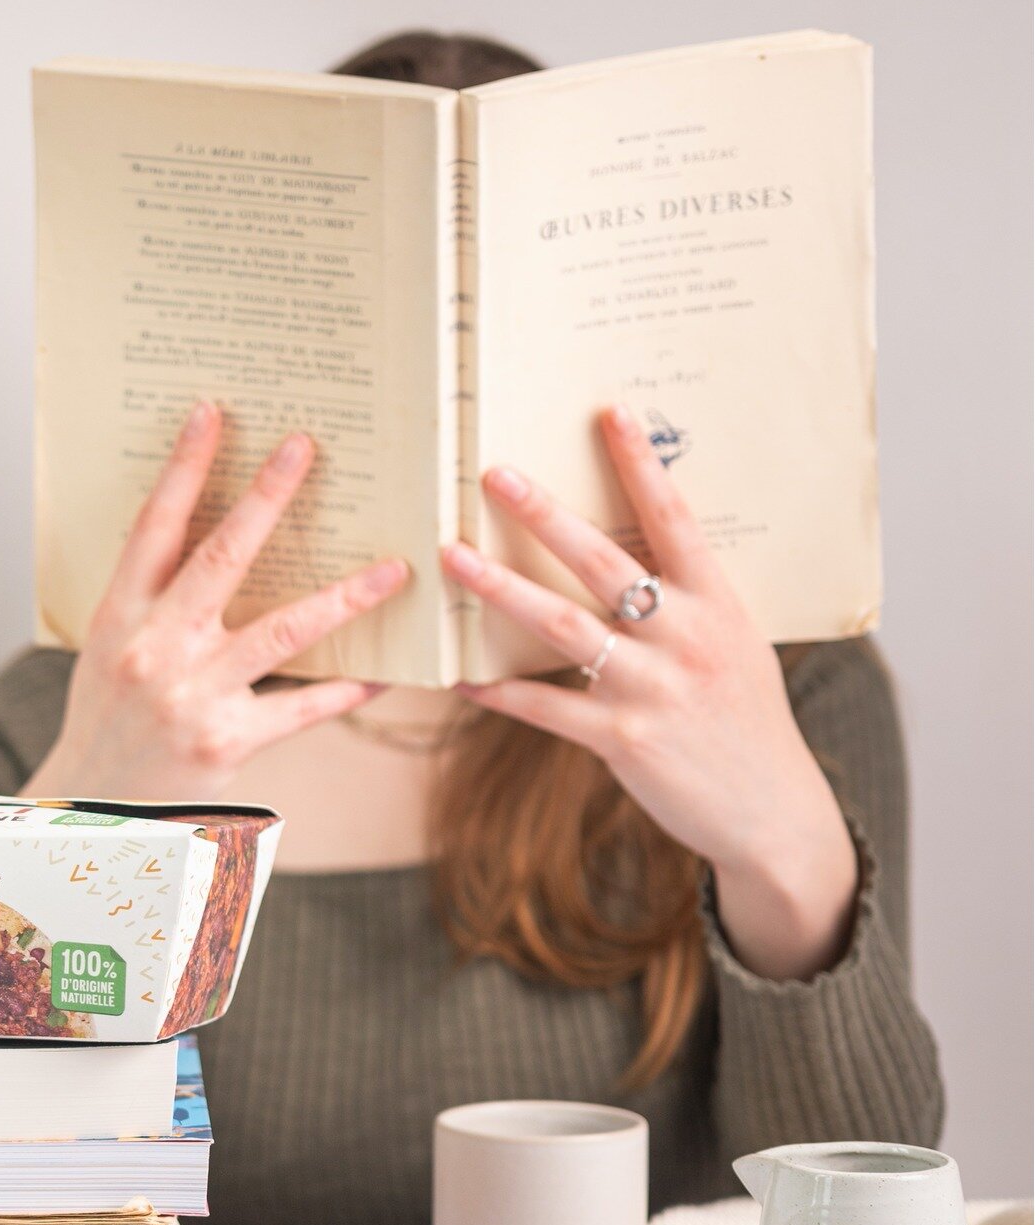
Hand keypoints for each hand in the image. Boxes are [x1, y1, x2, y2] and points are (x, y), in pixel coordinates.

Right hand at [27, 402, 409, 802]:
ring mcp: (193, 694)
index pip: (154, 526)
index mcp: (122, 616)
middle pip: (221, 558)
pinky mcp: (227, 740)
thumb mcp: (110, 648)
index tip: (211, 414)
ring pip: (283, 630)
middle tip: (304, 447)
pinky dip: (345, 690)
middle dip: (266, 498)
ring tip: (393, 570)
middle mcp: (155, 647)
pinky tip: (384, 673)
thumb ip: (154, 601)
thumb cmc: (107, 720)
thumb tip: (205, 541)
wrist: (91, 807)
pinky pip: (301, 707)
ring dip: (345, 597)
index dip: (184, 468)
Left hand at [441, 405, 857, 981]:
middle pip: (604, 561)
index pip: (675, 519)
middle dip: (544, 515)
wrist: (773, 812)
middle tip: (494, 475)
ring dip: (501, 590)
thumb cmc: (744, 720)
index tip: (609, 413)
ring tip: (453, 558)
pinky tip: (461, 677)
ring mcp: (655, 688)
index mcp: (719, 604)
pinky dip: (501, 692)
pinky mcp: (625, 740)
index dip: (640, 465)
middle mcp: (688, 637)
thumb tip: (631, 560)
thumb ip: (688, 605)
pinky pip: (548, 707)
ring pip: (563, 626)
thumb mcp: (735, 647)